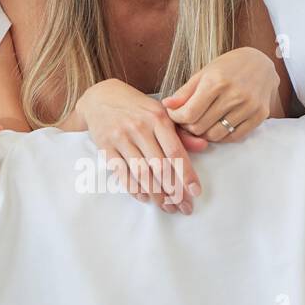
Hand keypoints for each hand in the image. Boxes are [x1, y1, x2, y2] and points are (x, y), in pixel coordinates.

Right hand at [78, 79, 200, 213]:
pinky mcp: (105, 146)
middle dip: (174, 191)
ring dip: (156, 195)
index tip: (195, 192)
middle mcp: (139, 127)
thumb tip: (204, 146)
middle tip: (184, 207)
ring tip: (167, 207)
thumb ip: (181, 132)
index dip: (186, 174)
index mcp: (157, 118)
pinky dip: (134, 189)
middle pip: (160, 167)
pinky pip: (121, 173)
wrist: (100, 97)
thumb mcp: (160, 112)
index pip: (175, 151)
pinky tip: (144, 197)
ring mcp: (120, 137)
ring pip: (142, 173)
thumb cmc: (136, 107)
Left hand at [163, 47, 278, 143]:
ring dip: (204, 134)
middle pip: (201, 127)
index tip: (175, 115)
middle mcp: (234, 95)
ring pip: (216, 135)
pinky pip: (235, 136)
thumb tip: (167, 105)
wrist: (261, 62)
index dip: (177, 118)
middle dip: (188, 127)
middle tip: (187, 120)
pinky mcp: (260, 115)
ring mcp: (249, 106)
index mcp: (216, 82)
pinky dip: (222, 136)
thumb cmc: (228, 66)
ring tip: (201, 124)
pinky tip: (217, 126)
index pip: (189, 113)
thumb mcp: (203, 73)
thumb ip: (184, 92)